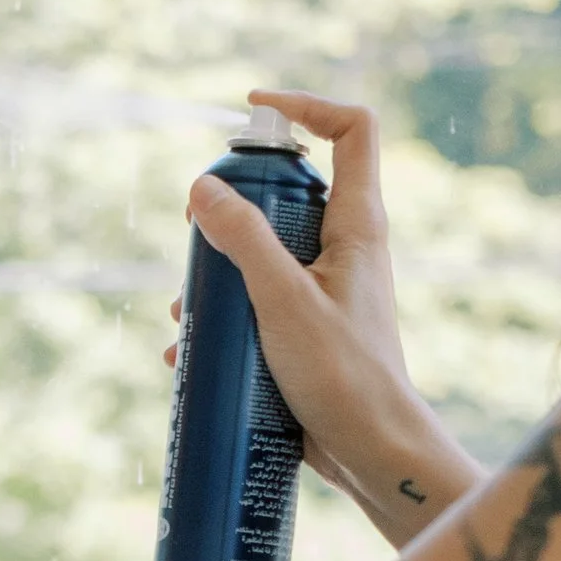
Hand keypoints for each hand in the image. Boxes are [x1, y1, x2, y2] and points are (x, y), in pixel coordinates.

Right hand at [181, 89, 480, 550]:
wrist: (375, 454)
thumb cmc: (345, 375)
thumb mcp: (283, 299)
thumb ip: (244, 239)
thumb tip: (202, 187)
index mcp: (357, 224)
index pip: (352, 130)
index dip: (306, 106)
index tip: (252, 111)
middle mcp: (346, 248)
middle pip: (288, 191)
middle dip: (232, 206)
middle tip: (196, 232)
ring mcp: (326, 290)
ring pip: (263, 253)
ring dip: (217, 274)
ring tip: (186, 312)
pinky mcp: (307, 331)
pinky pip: (256, 306)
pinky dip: (221, 321)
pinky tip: (187, 353)